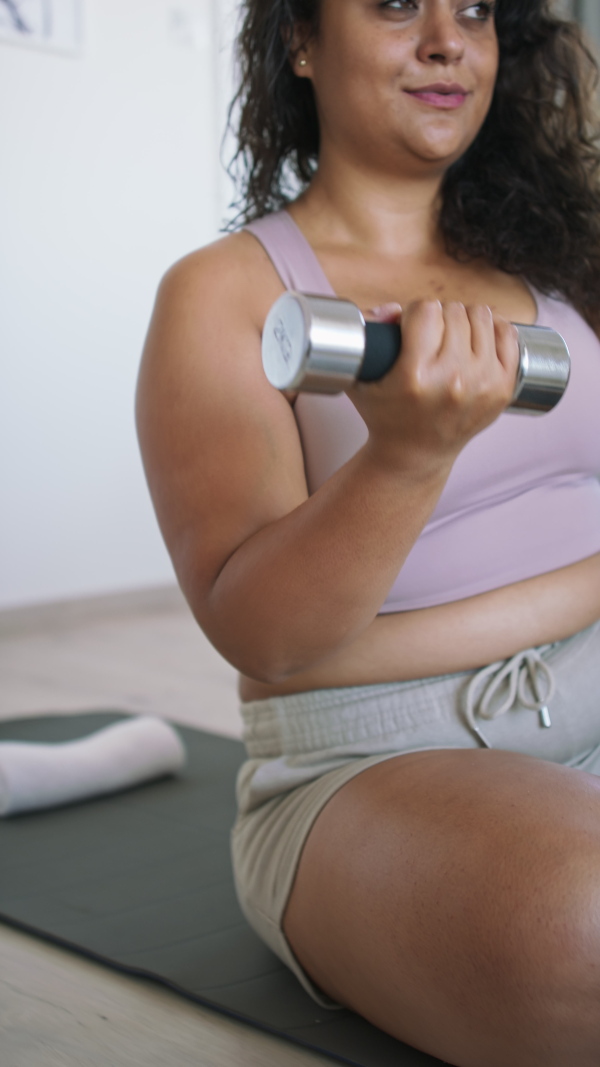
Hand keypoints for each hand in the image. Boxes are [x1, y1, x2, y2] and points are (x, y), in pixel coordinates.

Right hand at [347, 300, 519, 473]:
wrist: (416, 455)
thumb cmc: (386, 416)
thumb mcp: (361, 380)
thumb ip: (368, 337)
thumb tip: (393, 308)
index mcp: (415, 376)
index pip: (426, 311)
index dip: (414, 313)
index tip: (411, 327)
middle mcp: (453, 379)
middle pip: (454, 311)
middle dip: (440, 317)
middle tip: (431, 336)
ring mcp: (482, 383)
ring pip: (481, 316)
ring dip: (466, 320)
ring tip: (453, 337)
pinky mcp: (502, 388)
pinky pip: (507, 334)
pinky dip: (493, 329)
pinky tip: (478, 338)